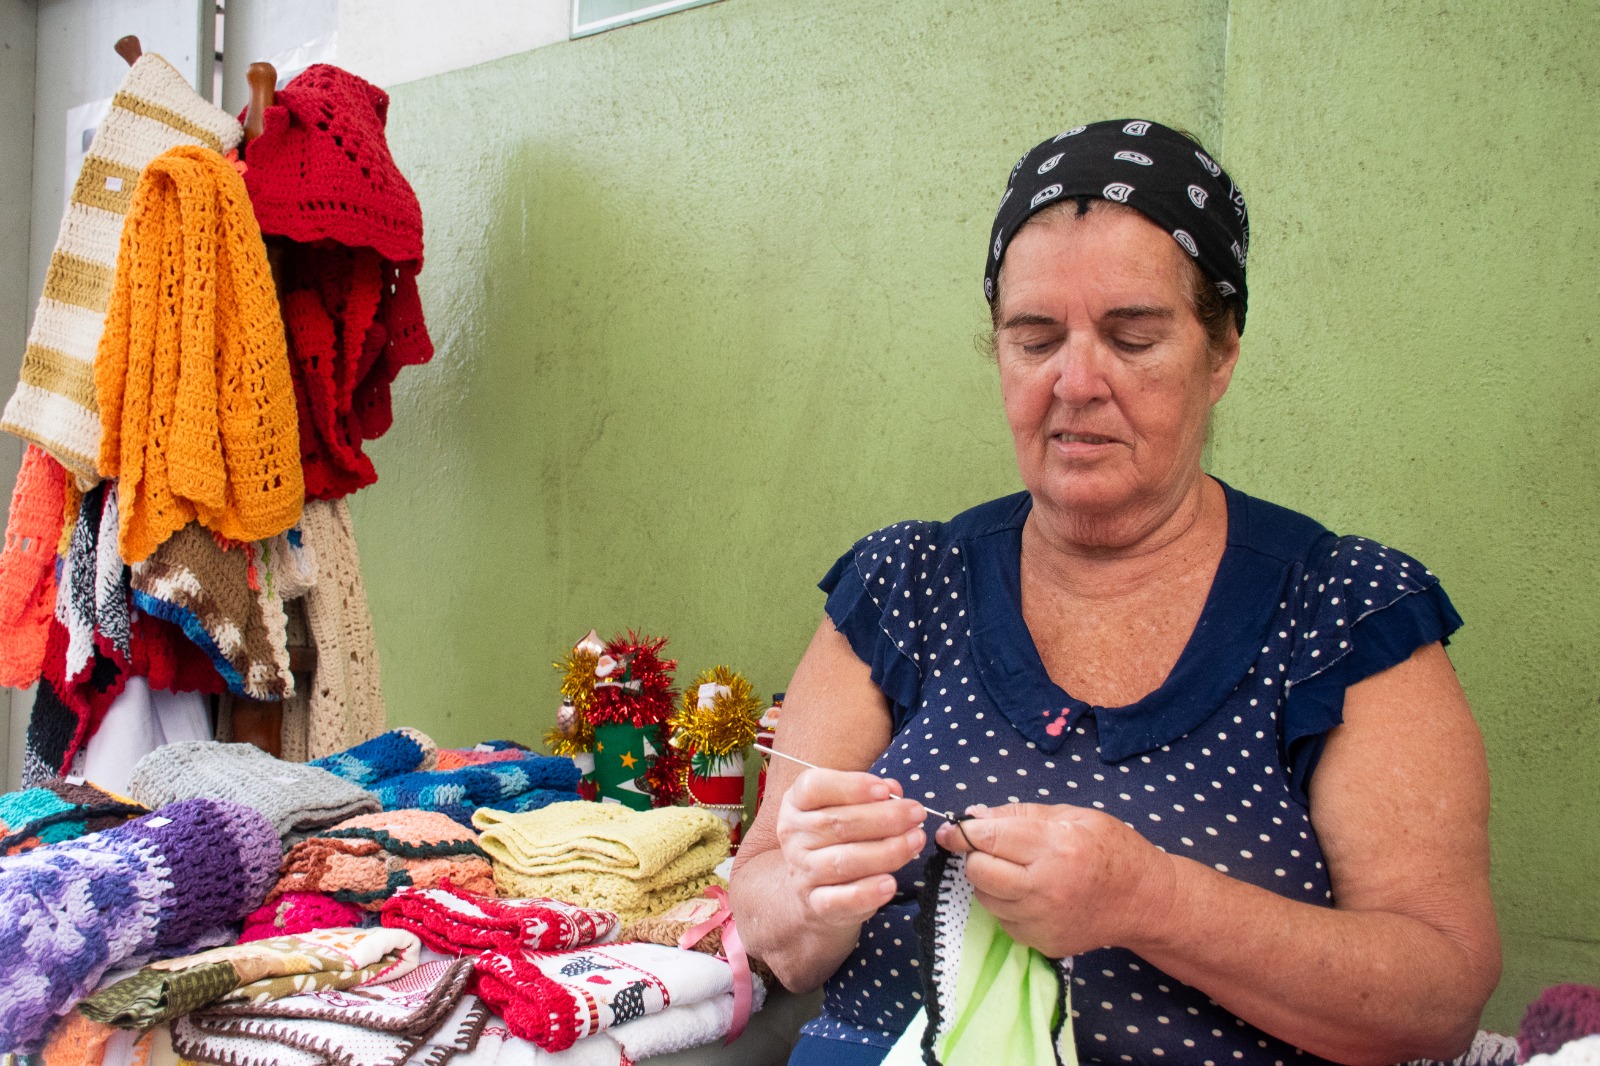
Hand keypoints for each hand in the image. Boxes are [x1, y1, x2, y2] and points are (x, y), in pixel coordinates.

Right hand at [775, 768, 926, 927]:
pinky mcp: (815, 904)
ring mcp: (803, 871)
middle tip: (916, 814)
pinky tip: (890, 883)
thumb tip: (893, 791)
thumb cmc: (834, 838)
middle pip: (836, 823)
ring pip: (844, 860)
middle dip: (885, 818)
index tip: (886, 790)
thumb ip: (867, 795)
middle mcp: (794, 836)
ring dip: (887, 851)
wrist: (812, 888)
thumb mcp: (843, 808)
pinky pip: (840, 900)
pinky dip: (868, 892)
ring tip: (915, 841)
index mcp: (796, 804)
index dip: (852, 786)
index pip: (814, 787)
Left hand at [933, 802, 1175, 957]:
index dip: (962, 833)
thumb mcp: (1071, 815)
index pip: (988, 839)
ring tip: (1015, 870)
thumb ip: (1019, 815)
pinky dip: (1006, 905)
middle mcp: (1046, 887)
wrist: (1145, 900)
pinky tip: (1029, 894)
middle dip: (975, 856)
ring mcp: (1043, 920)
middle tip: (989, 849)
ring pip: (986, 898)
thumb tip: (974, 817)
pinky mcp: (1043, 943)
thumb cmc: (1111, 848)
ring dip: (989, 882)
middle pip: (979, 872)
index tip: (949, 830)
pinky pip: (1004, 920)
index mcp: (1055, 847)